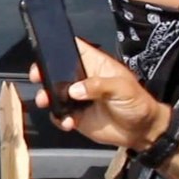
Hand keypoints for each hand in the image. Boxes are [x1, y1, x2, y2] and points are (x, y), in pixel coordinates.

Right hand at [30, 39, 170, 150]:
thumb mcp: (122, 89)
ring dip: (47, 97)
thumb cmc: (137, 104)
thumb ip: (99, 86)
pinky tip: (68, 123)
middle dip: (44, 73)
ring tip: (47, 102)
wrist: (141, 132)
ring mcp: (78, 98)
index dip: (60, 46)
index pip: (75, 49)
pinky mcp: (76, 116)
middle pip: (58, 70)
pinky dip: (59, 118)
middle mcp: (83, 79)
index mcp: (96, 65)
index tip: (45, 50)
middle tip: (37, 77)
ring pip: (54, 93)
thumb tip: (74, 90)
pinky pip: (59, 114)